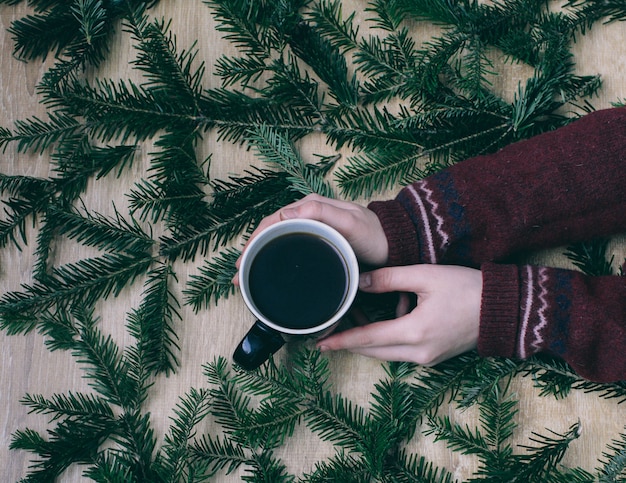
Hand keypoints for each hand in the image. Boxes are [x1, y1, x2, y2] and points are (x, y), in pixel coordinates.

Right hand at [233, 194, 388, 283]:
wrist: (392, 245)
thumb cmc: (373, 234)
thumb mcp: (350, 222)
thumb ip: (322, 212)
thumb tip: (284, 215)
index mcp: (310, 206)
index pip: (273, 220)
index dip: (255, 240)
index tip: (244, 260)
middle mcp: (307, 214)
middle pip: (270, 230)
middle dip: (251, 250)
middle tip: (239, 275)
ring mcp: (310, 228)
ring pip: (276, 240)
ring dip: (259, 256)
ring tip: (246, 277)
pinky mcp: (316, 241)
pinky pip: (288, 246)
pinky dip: (274, 258)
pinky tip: (267, 271)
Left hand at [317, 265, 482, 365]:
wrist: (502, 309)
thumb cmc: (467, 288)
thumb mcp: (425, 276)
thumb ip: (389, 278)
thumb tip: (360, 282)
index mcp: (414, 332)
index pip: (368, 339)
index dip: (342, 340)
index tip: (320, 343)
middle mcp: (419, 353)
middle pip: (373, 351)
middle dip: (351, 340)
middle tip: (331, 328)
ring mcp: (428, 359)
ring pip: (386, 354)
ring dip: (368, 340)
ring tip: (354, 318)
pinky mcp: (434, 357)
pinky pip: (400, 352)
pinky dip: (386, 340)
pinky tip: (384, 318)